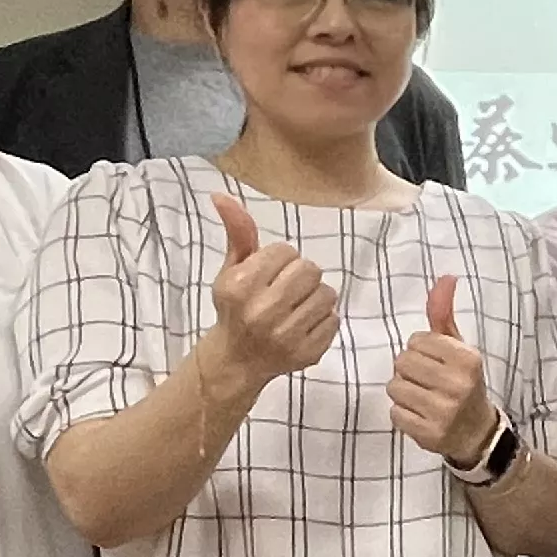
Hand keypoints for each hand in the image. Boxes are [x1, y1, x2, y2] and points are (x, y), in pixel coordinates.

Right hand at [202, 188, 339, 384]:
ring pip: (327, 294)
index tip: (269, 274)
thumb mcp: (231, 269)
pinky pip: (334, 319)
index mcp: (241, 287)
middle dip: (301, 275)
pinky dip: (323, 319)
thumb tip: (221, 196)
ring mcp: (287, 336)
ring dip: (315, 296)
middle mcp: (263, 312)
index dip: (280, 259)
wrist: (237, 359)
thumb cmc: (236, 307)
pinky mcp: (308, 353)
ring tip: (295, 306)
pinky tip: (302, 324)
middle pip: (310, 270)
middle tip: (285, 289)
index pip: (285, 251)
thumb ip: (237, 233)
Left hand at [388, 273, 497, 467]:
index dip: (420, 350)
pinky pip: (395, 414)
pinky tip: (421, 415)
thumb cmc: (462, 381)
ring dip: (404, 392)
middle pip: (402, 362)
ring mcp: (444, 411)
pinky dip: (403, 415)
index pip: (416, 340)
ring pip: (394, 387)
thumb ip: (444, 313)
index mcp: (467, 358)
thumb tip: (446, 277)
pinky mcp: (430, 434)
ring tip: (423, 398)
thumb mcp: (458, 346)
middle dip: (409, 370)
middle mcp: (458, 384)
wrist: (477, 432)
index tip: (436, 362)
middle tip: (427, 381)